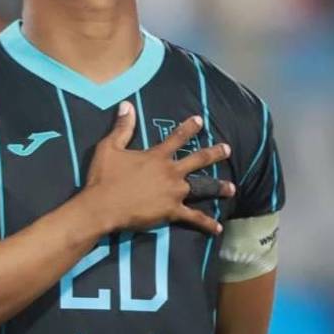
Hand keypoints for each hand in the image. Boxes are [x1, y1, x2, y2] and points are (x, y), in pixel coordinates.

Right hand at [81, 102, 234, 235]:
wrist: (103, 206)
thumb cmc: (104, 177)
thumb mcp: (110, 147)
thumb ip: (122, 127)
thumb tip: (128, 105)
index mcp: (157, 156)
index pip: (177, 137)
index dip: (189, 127)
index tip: (200, 120)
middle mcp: (170, 172)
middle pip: (197, 160)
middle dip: (213, 153)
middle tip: (227, 150)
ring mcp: (174, 192)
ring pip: (201, 188)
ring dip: (217, 188)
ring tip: (231, 188)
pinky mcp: (172, 211)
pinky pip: (193, 218)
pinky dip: (206, 223)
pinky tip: (218, 228)